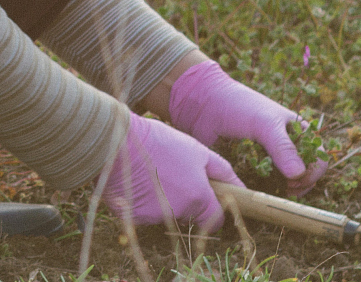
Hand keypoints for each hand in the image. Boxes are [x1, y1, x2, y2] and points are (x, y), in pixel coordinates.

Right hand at [101, 113, 241, 230]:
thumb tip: (242, 188)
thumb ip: (222, 171)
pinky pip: (143, 214)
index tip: (206, 199)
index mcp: (197, 197)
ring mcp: (155, 217)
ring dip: (161, 200)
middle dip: (184, 200)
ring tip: (150, 173)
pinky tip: (135, 181)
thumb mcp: (197, 150)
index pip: (215, 219)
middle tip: (171, 174)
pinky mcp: (134, 218)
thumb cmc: (160, 142)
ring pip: (165, 214)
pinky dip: (141, 202)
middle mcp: (179, 212)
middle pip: (188, 215)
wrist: (118, 141)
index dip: (212, 209)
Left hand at [167, 59, 327, 188]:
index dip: (313, 172)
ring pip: (285, 182)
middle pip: (304, 175)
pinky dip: (266, 190)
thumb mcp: (265, 124)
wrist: (203, 104)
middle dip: (299, 185)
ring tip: (276, 193)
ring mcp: (269, 158)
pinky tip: (260, 192)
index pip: (319, 158)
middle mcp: (287, 146)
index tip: (298, 180)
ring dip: (283, 191)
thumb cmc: (239, 106)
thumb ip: (283, 147)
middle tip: (287, 190)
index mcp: (298, 131)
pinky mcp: (253, 167)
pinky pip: (264, 184)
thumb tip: (299, 175)